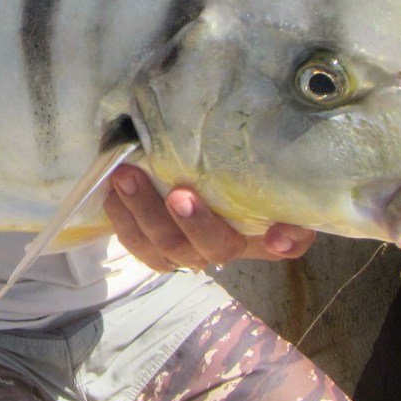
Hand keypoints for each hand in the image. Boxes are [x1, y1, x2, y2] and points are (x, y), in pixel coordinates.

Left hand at [105, 164, 314, 271]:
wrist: (186, 167)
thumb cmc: (224, 161)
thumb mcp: (247, 155)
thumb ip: (265, 153)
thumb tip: (271, 150)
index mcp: (264, 225)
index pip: (287, 241)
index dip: (285, 241)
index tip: (277, 235)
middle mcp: (228, 244)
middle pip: (215, 247)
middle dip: (195, 224)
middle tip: (179, 193)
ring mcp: (189, 250)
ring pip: (169, 248)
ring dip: (145, 213)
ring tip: (127, 178)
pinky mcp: (156, 248)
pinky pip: (138, 244)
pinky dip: (124, 220)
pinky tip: (113, 193)